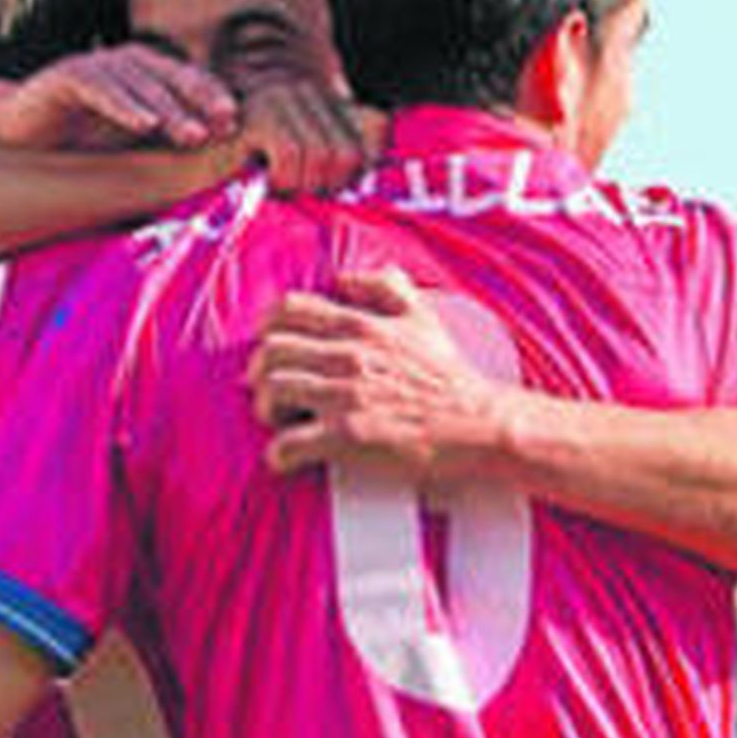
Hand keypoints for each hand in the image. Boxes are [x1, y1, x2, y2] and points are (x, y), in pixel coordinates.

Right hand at [0, 45, 238, 150]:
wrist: (17, 139)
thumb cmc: (78, 147)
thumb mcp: (129, 149)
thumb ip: (164, 149)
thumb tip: (212, 172)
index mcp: (144, 76)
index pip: (185, 81)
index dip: (211, 98)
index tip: (236, 126)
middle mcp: (123, 65)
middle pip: (169, 76)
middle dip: (199, 100)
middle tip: (223, 126)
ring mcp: (94, 67)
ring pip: (139, 81)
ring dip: (167, 107)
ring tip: (191, 133)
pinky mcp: (65, 76)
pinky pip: (100, 86)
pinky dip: (123, 104)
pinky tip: (142, 125)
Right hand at [235, 78, 370, 195]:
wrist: (190, 171)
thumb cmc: (244, 178)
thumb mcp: (302, 168)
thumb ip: (341, 154)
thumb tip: (375, 159)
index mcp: (321, 98)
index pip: (372, 132)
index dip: (351, 174)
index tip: (320, 189)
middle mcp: (304, 89)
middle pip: (347, 153)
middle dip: (323, 186)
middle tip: (293, 193)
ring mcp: (280, 96)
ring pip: (321, 156)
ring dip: (298, 185)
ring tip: (275, 185)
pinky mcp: (258, 113)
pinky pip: (290, 155)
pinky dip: (279, 178)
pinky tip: (262, 179)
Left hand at [249, 268, 506, 485]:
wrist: (476, 424)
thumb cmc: (450, 378)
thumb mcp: (423, 317)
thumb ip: (386, 289)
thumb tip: (348, 279)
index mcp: (360, 326)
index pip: (290, 310)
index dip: (267, 328)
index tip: (268, 345)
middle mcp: (347, 355)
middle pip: (271, 351)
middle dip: (260, 372)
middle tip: (269, 389)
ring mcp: (344, 396)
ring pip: (272, 392)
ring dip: (266, 409)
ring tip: (281, 422)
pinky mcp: (346, 437)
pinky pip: (287, 444)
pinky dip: (277, 454)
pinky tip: (287, 458)